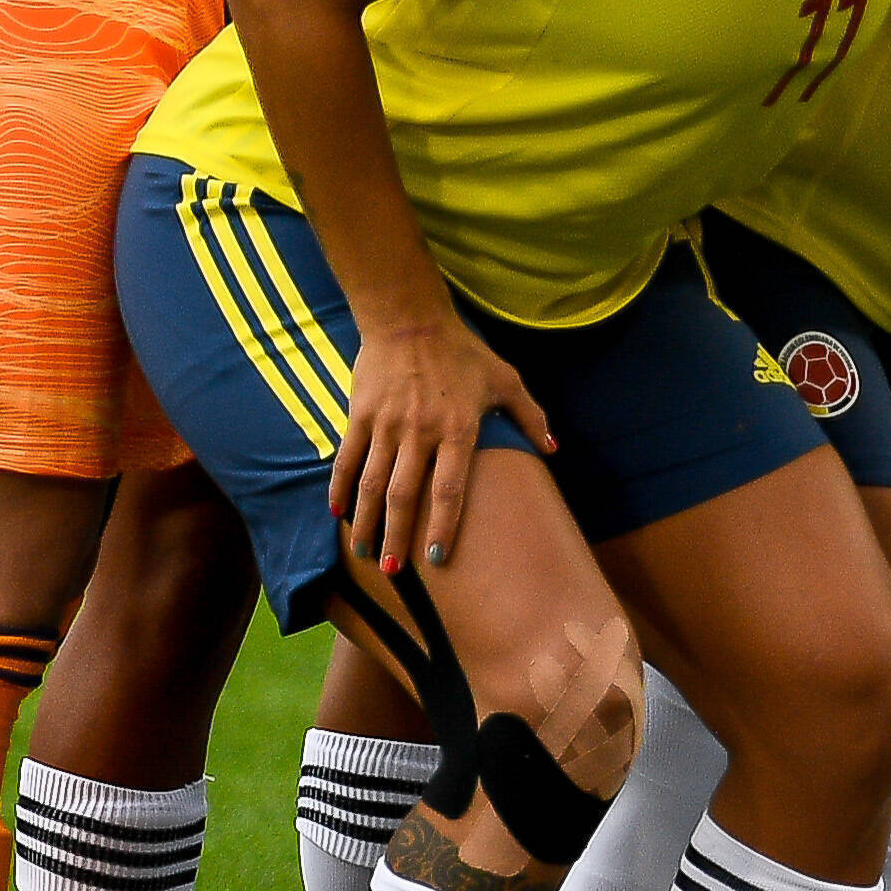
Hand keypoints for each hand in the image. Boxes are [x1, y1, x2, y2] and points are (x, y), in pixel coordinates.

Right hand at [327, 310, 551, 578]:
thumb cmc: (462, 352)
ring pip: (372, 484)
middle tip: (393, 571)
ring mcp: (387, 425)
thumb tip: (553, 450)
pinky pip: (347, 459)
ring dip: (367, 522)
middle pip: (405, 496)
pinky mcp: (360, 415)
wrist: (409, 319)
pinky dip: (339, 488)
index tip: (436, 559)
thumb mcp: (505, 379)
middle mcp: (420, 432)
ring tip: (365, 552)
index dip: (443, 526)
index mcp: (457, 429)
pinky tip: (337, 514)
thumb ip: (530, 417)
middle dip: (398, 537)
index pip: (450, 489)